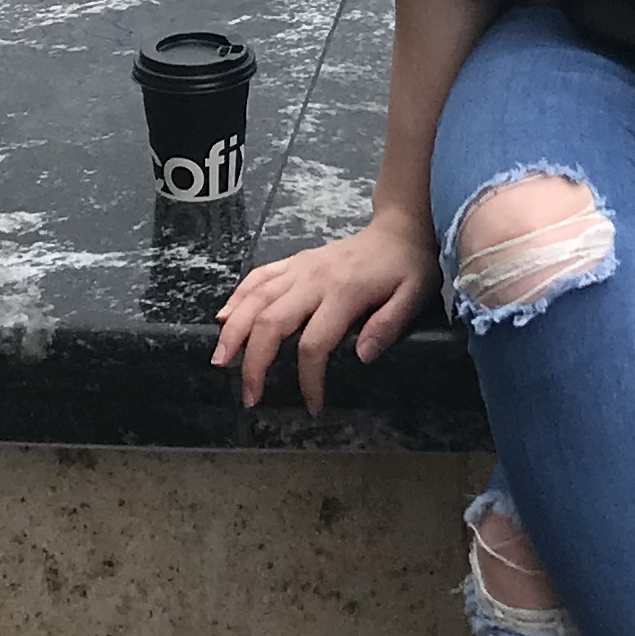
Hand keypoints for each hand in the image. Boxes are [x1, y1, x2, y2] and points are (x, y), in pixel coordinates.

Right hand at [210, 211, 436, 413]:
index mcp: (344, 293)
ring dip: (234, 330)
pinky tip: (223, 318)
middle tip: (249, 396)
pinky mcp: (294, 261)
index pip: (314, 343)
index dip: (308, 378)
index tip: (313, 406)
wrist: (400, 228)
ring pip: (256, 298)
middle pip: (271, 321)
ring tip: (220, 360)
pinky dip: (237, 297)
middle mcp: (314, 279)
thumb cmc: (409, 268)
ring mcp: (300, 268)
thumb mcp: (414, 296)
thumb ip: (389, 325)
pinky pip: (258, 277)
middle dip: (254, 361)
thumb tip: (362, 357)